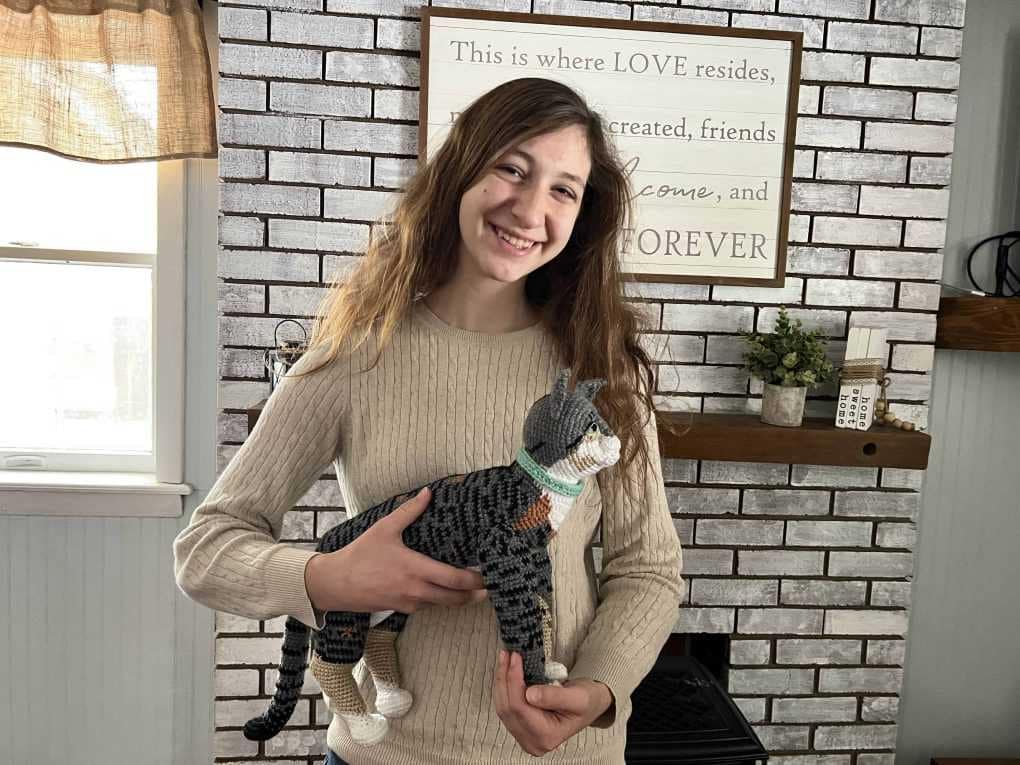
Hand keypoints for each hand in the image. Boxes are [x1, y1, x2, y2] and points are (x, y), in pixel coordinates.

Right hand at [304, 486, 487, 613]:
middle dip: (475, 595)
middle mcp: (416, 590)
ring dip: (458, 599)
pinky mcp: (401, 610)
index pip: (455, 580)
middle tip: (489, 588)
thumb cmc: (360, 554)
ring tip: (473, 590)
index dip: (476, 581)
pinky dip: (439, 600)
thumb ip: (410, 510)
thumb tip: (428, 492)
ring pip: (442, 604)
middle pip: (455, 598)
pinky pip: (427, 606)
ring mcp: (409, 603)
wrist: (336, 584)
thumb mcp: (385, 528)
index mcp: (416, 569)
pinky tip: (444, 591)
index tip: (488, 576)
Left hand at [493, 650, 613, 756]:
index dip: (514, 680)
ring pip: (503, 707)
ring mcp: (525, 736)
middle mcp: (532, 742)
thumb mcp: (577, 697)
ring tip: (504, 658)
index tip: (515, 657)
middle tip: (507, 653)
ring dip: (501, 681)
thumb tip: (529, 694)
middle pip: (508, 709)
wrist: (590, 704)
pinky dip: (504, 687)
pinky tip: (506, 671)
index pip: (520, 708)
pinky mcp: (521, 727)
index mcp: (547, 736)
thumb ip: (555, 696)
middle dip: (504, 678)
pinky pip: (506, 707)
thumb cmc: (587, 701)